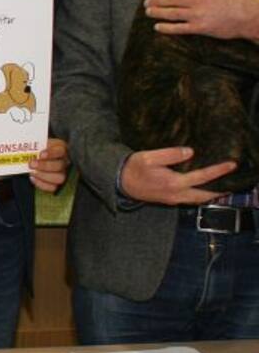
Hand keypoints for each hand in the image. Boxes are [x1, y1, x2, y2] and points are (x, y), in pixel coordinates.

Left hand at [28, 138, 69, 192]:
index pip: (60, 151)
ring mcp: (62, 173)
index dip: (51, 153)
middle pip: (60, 165)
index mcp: (61, 148)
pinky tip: (32, 178)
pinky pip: (52, 187)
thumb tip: (30, 146)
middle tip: (32, 164)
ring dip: (43, 175)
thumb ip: (37, 144)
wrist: (35, 157)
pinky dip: (41, 184)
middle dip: (44, 166)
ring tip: (32, 172)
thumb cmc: (38, 148)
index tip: (40, 154)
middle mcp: (65, 161)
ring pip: (59, 178)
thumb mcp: (38, 143)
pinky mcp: (57, 183)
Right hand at [120, 146, 236, 205]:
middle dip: (221, 189)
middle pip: (206, 194)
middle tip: (234, 182)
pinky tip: (203, 188)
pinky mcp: (169, 200)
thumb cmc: (133, 168)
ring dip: (212, 193)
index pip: (202, 177)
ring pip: (199, 199)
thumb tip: (189, 152)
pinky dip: (201, 194)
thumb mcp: (148, 156)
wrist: (120, 183)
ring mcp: (173, 199)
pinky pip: (191, 199)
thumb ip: (169, 154)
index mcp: (173, 182)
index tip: (231, 165)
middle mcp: (176, 194)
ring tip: (222, 185)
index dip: (218, 171)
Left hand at [146, 0, 258, 41]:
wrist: (254, 15)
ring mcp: (197, 15)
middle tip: (146, 1)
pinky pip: (180, 28)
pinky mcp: (201, 28)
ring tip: (147, 11)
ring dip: (157, 12)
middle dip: (156, 0)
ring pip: (172, 13)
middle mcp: (196, 0)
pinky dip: (167, 28)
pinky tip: (157, 27)